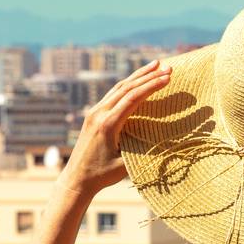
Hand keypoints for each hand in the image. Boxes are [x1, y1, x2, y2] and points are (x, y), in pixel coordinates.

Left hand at [59, 61, 170, 192]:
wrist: (76, 179)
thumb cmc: (101, 175)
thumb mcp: (124, 166)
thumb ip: (143, 152)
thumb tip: (168, 143)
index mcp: (107, 124)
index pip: (132, 98)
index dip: (151, 86)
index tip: (167, 78)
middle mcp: (99, 113)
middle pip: (126, 88)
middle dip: (148, 76)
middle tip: (167, 67)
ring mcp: (94, 112)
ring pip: (119, 88)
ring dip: (138, 76)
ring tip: (155, 65)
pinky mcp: (93, 114)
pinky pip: (113, 94)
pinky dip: (128, 85)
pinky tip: (138, 80)